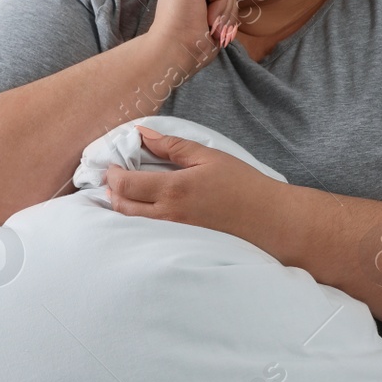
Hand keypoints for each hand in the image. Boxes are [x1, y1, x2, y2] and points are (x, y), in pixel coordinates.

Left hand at [103, 127, 287, 257]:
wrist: (270, 221)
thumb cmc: (243, 185)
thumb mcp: (208, 157)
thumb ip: (172, 146)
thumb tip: (143, 134)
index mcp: (174, 190)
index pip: (125, 184)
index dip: (112, 173)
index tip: (113, 164)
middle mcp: (168, 216)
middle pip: (121, 207)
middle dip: (111, 191)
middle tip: (114, 178)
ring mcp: (173, 236)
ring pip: (131, 225)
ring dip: (120, 208)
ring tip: (124, 194)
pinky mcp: (180, 248)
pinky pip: (147, 236)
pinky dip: (136, 223)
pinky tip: (142, 212)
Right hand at [145, 0, 241, 75]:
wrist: (174, 54)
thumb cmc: (192, 48)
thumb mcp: (212, 25)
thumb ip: (220, 8)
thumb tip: (235, 2)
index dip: (226, 15)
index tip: (215, 34)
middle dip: (228, 13)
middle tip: (215, 32)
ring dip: (225, 12)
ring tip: (210, 28)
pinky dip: (221, 4)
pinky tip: (206, 18)